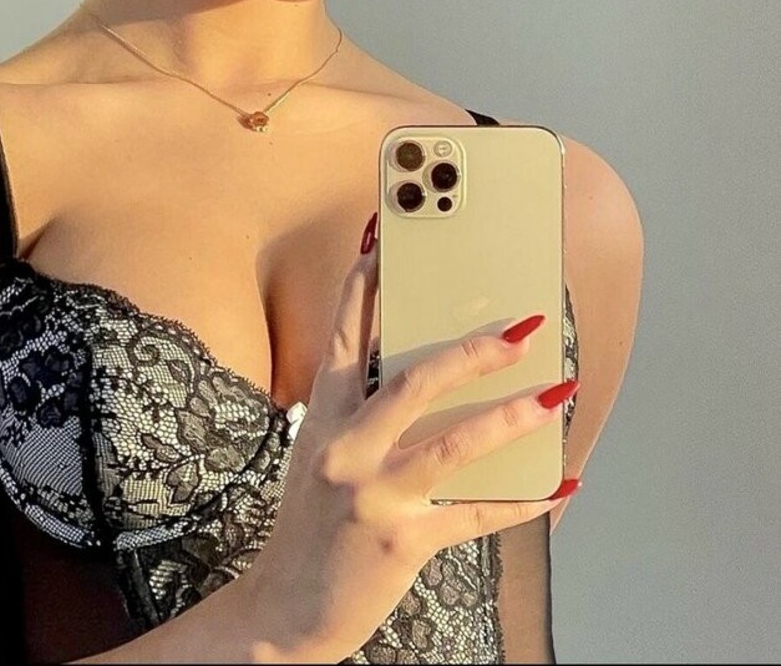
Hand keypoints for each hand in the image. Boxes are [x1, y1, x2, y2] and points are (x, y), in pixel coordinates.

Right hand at [243, 214, 574, 663]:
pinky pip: (476, 516)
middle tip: (522, 331)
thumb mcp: (322, 451)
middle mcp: (346, 447)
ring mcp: (375, 493)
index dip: (365, 284)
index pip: (345, 334)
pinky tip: (561, 486)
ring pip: (456, 444)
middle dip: (473, 351)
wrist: (286, 608)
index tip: (385, 239)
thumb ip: (359, 408)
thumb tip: (422, 366)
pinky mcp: (404, 539)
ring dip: (513, 417)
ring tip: (558, 393)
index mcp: (325, 416)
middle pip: (414, 382)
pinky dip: (524, 502)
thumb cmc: (311, 520)